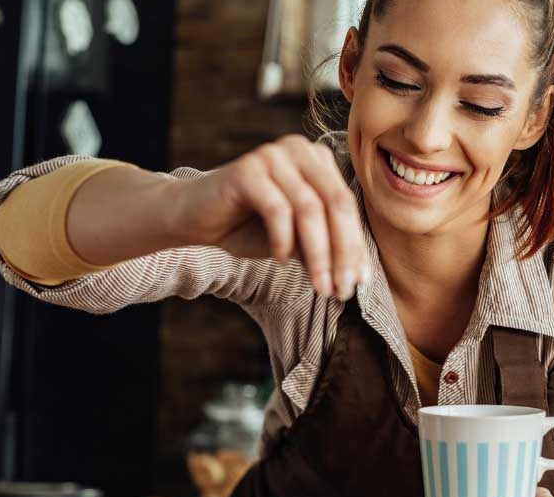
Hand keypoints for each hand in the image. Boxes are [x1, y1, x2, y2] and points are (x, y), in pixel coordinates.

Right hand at [173, 134, 368, 298]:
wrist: (195, 217)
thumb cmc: (248, 227)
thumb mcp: (294, 240)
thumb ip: (323, 247)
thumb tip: (356, 276)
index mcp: (317, 161)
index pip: (346, 205)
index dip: (355, 246)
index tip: (359, 284)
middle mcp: (299, 150)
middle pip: (336, 203)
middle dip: (343, 252)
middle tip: (342, 289)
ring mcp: (273, 156)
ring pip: (310, 208)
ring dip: (318, 253)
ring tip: (319, 285)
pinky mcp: (247, 169)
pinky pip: (277, 209)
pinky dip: (283, 239)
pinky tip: (280, 259)